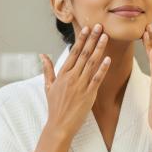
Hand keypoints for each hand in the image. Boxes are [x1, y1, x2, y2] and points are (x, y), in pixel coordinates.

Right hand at [40, 23, 110, 140]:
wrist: (59, 125)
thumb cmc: (54, 106)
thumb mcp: (48, 86)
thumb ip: (47, 69)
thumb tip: (43, 55)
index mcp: (62, 74)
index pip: (73, 52)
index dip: (81, 39)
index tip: (87, 28)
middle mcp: (71, 77)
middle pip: (84, 54)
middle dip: (92, 39)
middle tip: (99, 26)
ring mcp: (80, 85)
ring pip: (91, 63)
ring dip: (99, 49)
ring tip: (105, 37)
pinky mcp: (88, 95)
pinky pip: (97, 79)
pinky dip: (102, 69)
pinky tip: (108, 59)